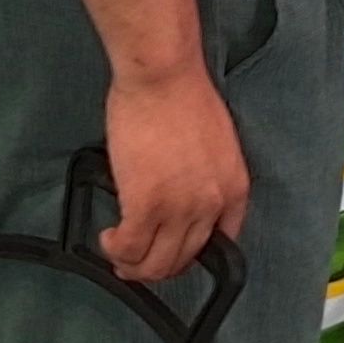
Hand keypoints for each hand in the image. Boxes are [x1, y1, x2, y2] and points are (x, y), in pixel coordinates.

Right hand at [99, 63, 251, 281]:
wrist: (163, 76)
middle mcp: (212, 206)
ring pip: (156, 264)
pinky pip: (130, 248)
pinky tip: (109, 238)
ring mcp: (180, 209)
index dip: (190, 254)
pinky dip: (117, 249)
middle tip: (136, 259)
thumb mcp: (215, 146)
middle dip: (158, 266)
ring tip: (118, 251)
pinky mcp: (146, 206)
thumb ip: (205, 178)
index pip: (222, 244)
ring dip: (134, 265)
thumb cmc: (182, 96)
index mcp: (234, 190)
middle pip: (185, 259)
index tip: (170, 250)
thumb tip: (181, 197)